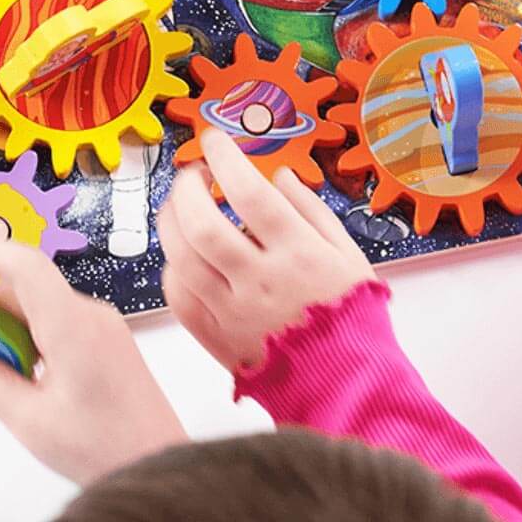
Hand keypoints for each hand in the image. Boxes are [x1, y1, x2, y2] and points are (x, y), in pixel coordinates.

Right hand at [0, 238, 186, 484]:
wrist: (158, 464)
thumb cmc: (106, 448)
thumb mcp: (30, 419)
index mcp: (73, 325)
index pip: (23, 264)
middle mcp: (90, 314)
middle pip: (24, 287)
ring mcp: (100, 324)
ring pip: (38, 304)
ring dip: (1, 322)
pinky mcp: (104, 338)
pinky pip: (55, 319)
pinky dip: (24, 332)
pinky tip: (8, 365)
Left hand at [158, 128, 374, 371]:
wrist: (348, 382)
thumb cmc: (351, 313)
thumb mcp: (347, 252)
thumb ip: (311, 209)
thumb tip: (278, 175)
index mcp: (299, 255)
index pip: (250, 194)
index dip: (225, 158)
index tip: (214, 139)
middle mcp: (262, 282)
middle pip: (203, 227)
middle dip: (187, 189)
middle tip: (194, 174)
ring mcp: (235, 312)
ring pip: (181, 259)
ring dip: (171, 223)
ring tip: (180, 206)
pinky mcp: (217, 338)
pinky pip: (179, 297)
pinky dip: (174, 268)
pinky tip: (184, 255)